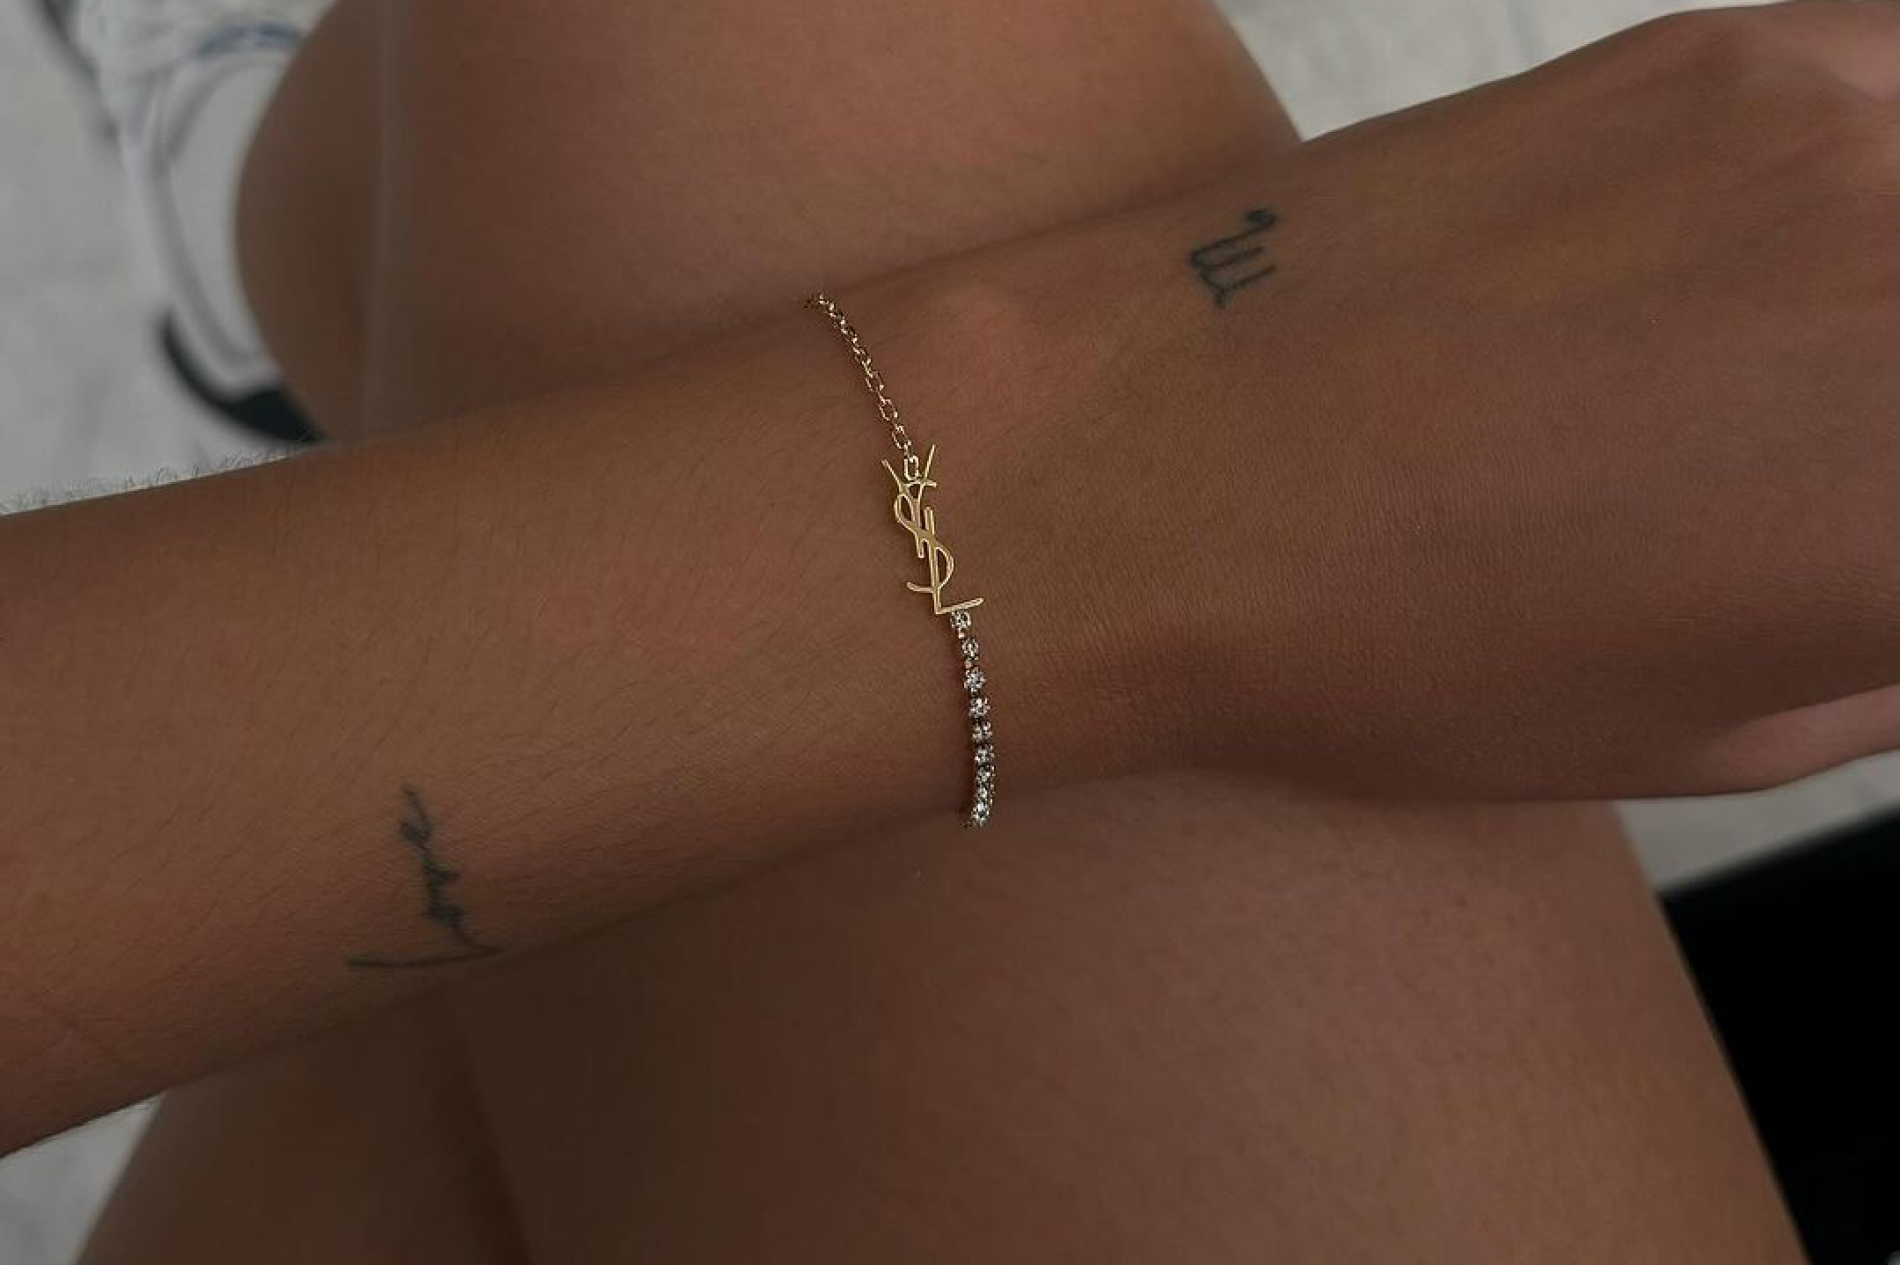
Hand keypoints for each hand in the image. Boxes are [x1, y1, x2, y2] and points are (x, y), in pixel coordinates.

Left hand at [963, 2, 1899, 797]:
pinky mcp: (1725, 45)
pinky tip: (1817, 247)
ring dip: (1892, 299)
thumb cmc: (1378, 652)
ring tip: (1814, 380)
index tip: (1877, 554)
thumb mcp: (1700, 734)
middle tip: (1845, 470)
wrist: (1131, 467)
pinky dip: (1888, 179)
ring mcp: (1840, 132)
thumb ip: (1896, 638)